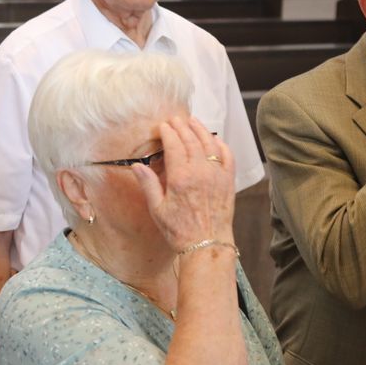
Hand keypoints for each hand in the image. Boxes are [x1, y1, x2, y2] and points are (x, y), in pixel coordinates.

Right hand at [132, 116, 235, 251]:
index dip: (168, 132)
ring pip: (209, 144)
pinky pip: (227, 156)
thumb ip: (148, 184)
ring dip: (200, 130)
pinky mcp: (228, 181)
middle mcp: (201, 172)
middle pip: (191, 140)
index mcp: (181, 177)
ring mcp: (217, 175)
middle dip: (182, 126)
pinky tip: (215, 139)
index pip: (174, 145)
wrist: (207, 245)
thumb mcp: (157, 209)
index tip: (163, 126)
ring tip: (193, 121)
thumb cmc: (180, 231)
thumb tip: (136, 166)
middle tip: (175, 119)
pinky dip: (221, 144)